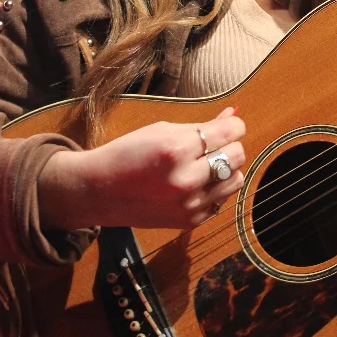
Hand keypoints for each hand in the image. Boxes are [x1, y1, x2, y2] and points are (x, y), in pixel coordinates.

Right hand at [39, 106, 245, 230]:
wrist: (99, 192)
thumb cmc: (129, 153)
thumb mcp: (163, 130)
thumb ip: (202, 126)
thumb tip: (234, 114)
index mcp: (177, 150)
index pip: (231, 132)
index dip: (233, 125)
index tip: (226, 126)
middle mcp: (185, 180)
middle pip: (238, 155)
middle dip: (230, 146)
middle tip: (212, 145)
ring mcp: (189, 205)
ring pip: (236, 180)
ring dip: (226, 169)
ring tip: (205, 165)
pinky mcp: (189, 222)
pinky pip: (221, 200)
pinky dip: (214, 189)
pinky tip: (195, 183)